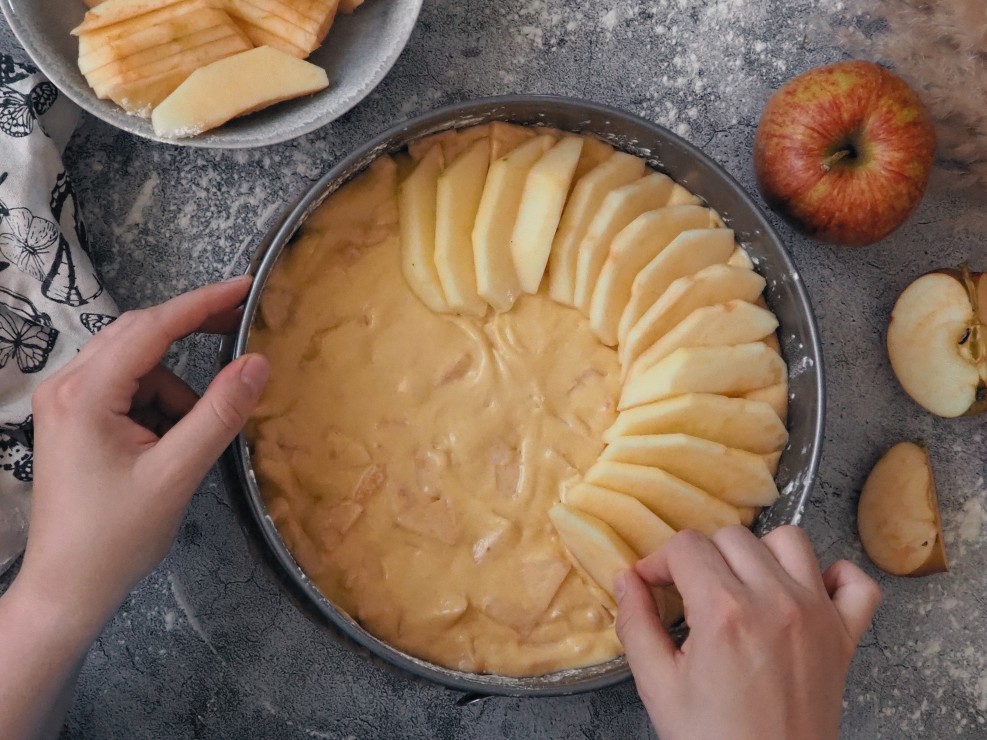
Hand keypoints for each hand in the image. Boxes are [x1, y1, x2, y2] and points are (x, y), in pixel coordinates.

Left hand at [15, 276, 268, 636]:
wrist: (68, 588)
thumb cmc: (116, 536)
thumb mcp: (177, 473)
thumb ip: (219, 413)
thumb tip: (257, 363)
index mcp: (86, 394)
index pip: (151, 328)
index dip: (202, 303)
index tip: (245, 288)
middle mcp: (68, 387)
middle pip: (140, 337)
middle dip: (191, 334)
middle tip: (241, 331)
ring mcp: (67, 403)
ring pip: (138, 367)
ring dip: (174, 389)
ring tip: (187, 441)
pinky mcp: (75, 422)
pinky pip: (128, 392)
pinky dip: (158, 407)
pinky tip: (166, 446)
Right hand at [615, 526, 880, 739]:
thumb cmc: (714, 738)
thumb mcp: (657, 685)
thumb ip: (636, 624)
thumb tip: (626, 580)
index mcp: (724, 611)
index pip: (685, 546)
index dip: (659, 561)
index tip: (653, 583)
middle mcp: (774, 601)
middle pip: (731, 537)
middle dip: (702, 558)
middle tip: (690, 593)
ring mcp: (816, 614)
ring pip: (789, 541)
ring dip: (760, 554)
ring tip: (741, 587)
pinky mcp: (845, 635)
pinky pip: (856, 581)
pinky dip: (834, 576)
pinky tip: (804, 591)